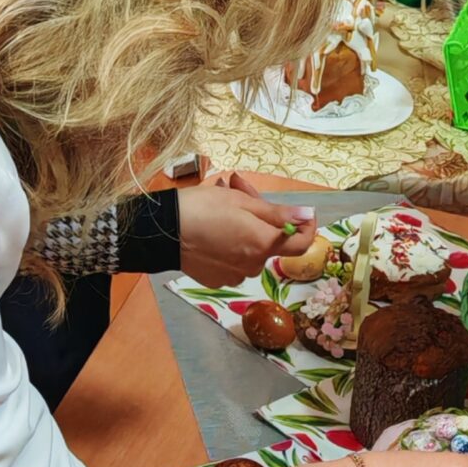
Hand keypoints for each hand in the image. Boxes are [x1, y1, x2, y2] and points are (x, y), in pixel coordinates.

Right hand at [179, 172, 312, 287]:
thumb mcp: (242, 202)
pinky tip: (211, 228)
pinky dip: (229, 243)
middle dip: (260, 214)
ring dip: (243, 226)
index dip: (306, 227)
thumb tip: (308, 216)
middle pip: (270, 240)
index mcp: (264, 244)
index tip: (301, 213)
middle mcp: (254, 265)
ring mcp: (234, 275)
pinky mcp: (217, 279)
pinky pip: (233, 260)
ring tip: (219, 203)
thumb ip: (279, 213)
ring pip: (250, 248)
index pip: (302, 244)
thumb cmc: (201, 209)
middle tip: (237, 187)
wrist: (159, 232)